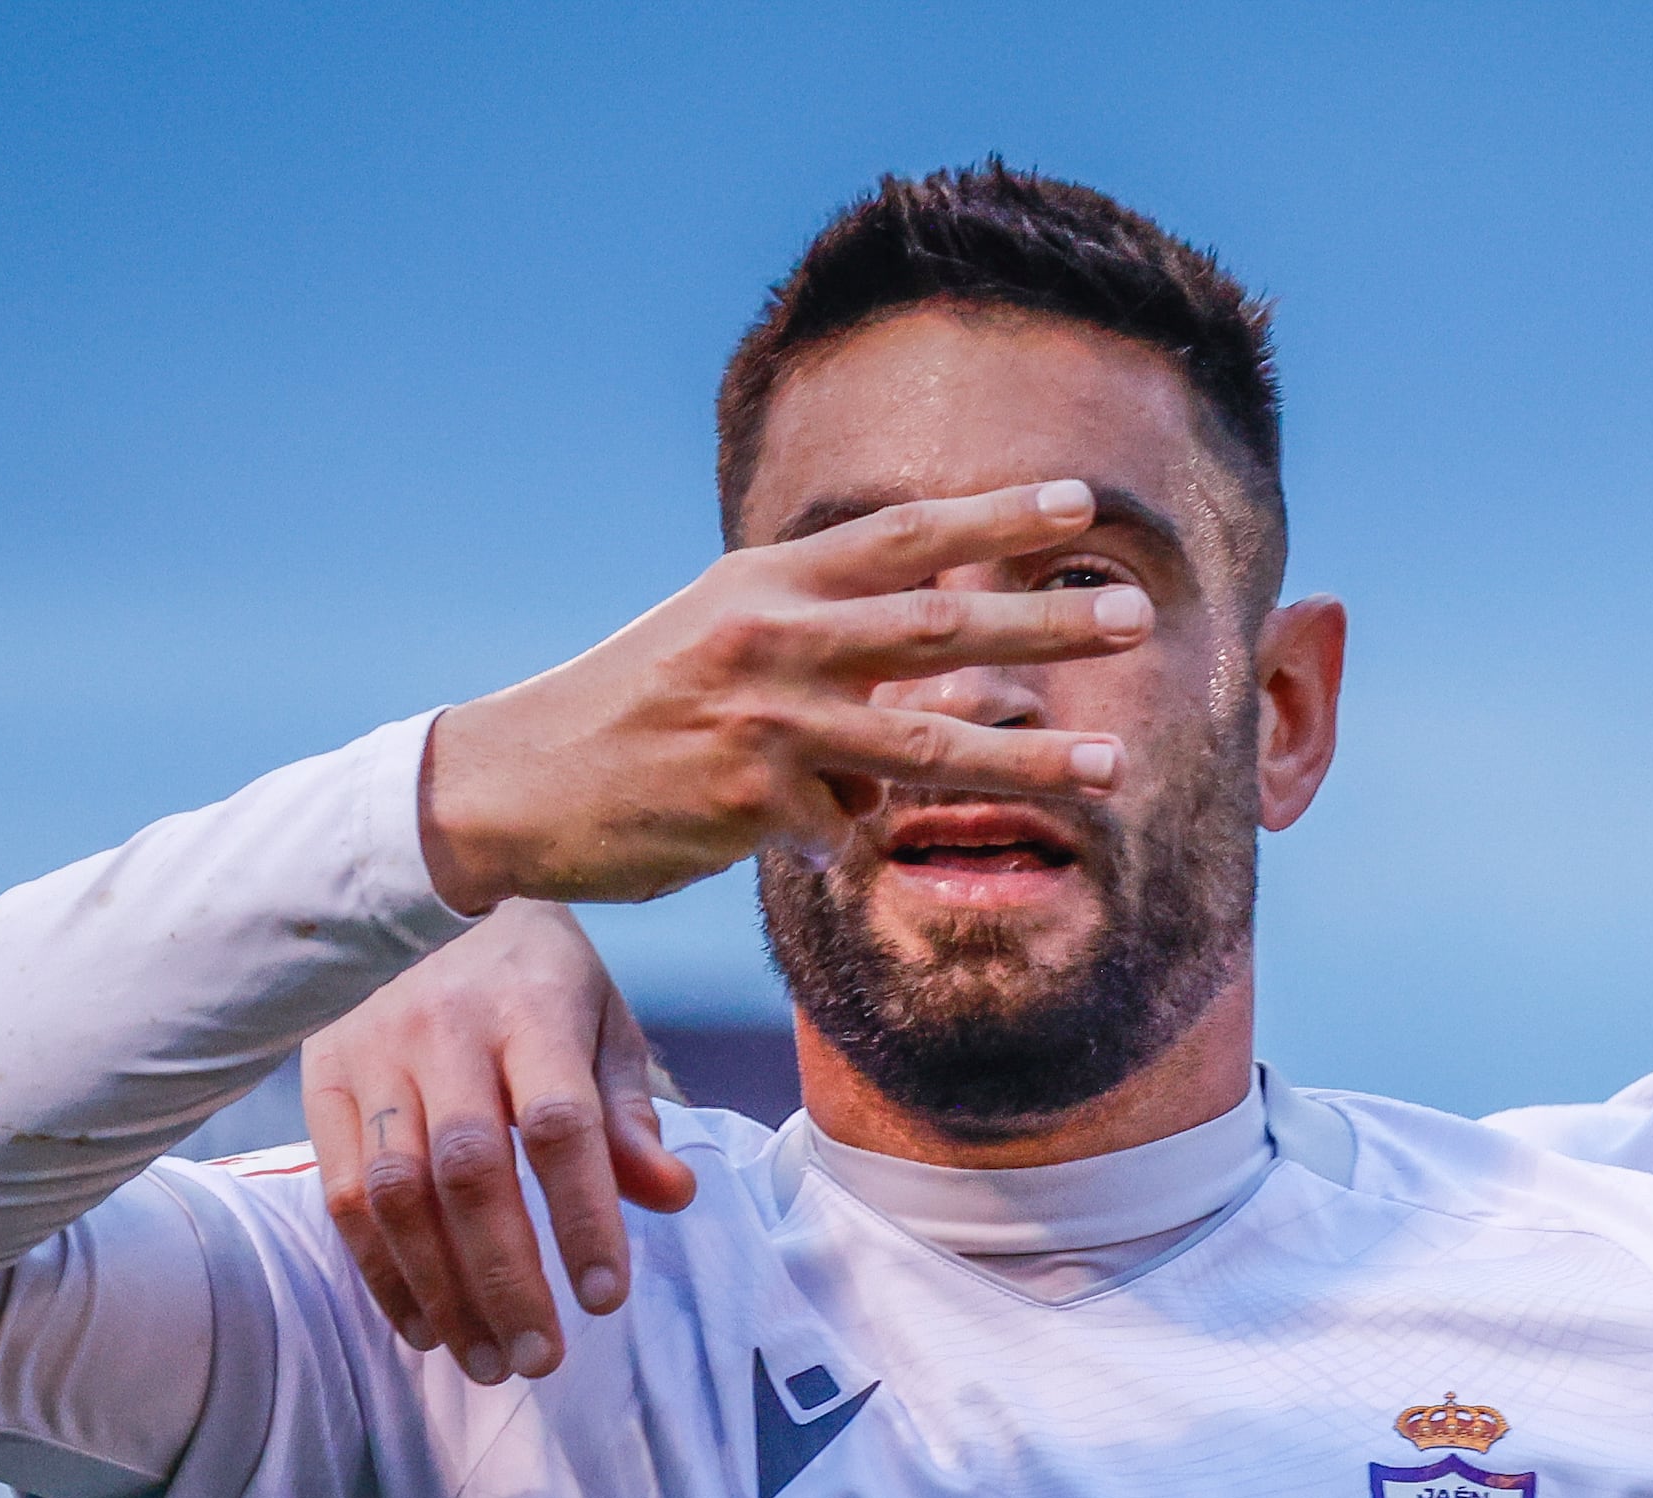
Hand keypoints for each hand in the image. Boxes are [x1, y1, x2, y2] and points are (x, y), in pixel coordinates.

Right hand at [303, 902, 692, 1379]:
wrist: (423, 893)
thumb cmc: (535, 977)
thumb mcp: (602, 1023)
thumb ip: (629, 1113)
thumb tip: (671, 1195)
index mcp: (529, 1007)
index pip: (559, 1125)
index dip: (583, 1217)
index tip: (607, 1299)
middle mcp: (441, 1028)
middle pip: (470, 1171)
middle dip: (506, 1278)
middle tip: (541, 1358)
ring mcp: (372, 1055)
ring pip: (398, 1194)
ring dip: (441, 1292)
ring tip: (487, 1362)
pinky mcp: (322, 1081)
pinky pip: (345, 1195)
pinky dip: (384, 1274)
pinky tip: (425, 1328)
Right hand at [416, 480, 1152, 909]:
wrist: (517, 784)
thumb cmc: (640, 712)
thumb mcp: (728, 642)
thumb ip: (839, 648)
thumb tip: (963, 685)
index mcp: (767, 581)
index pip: (902, 536)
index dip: (996, 518)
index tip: (1081, 505)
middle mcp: (771, 635)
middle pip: (935, 626)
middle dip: (1044, 624)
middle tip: (1136, 616)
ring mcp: (762, 720)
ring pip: (921, 746)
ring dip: (1028, 759)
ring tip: (1112, 766)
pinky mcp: (749, 804)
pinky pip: (841, 830)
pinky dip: (838, 837)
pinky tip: (791, 834)